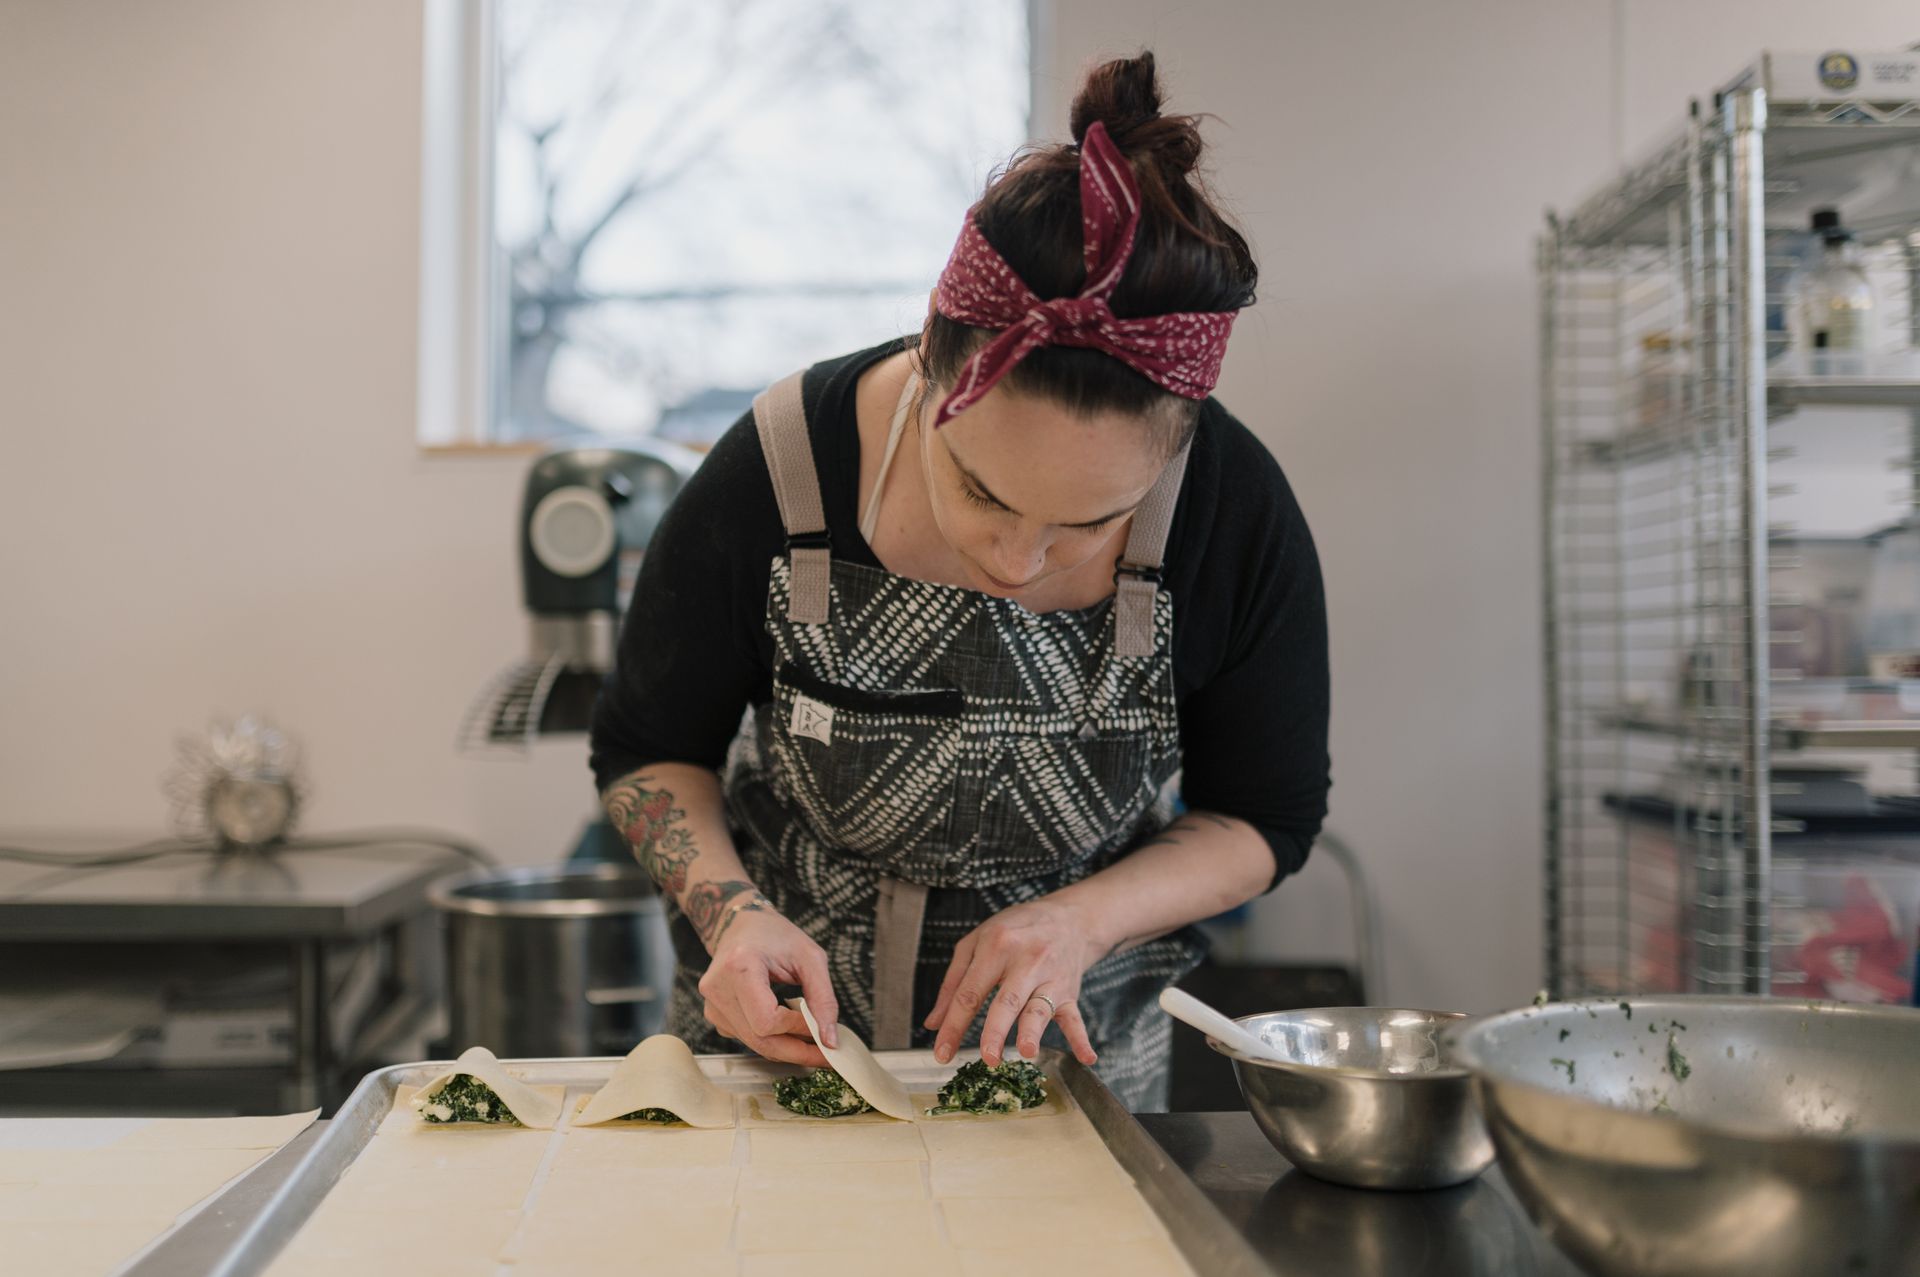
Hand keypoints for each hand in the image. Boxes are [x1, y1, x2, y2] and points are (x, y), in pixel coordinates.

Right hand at [695, 896, 839, 1066]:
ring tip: (812, 1041)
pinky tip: (787, 1029)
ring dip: (786, 1047)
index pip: (767, 1020)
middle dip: (796, 1052)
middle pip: (759, 1040)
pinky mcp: (714, 1014)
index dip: (798, 1029)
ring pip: (754, 1044)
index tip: (823, 1030)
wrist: (741, 924)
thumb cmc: (776, 935)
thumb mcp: (810, 957)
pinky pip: (747, 1038)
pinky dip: (771, 1039)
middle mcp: (718, 988)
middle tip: (826, 1056)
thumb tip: (830, 1040)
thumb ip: (823, 998)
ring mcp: (712, 1004)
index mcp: (739, 967)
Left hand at [925, 896, 1103, 1067]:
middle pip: (1007, 1000)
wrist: (1067, 917)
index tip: (942, 1053)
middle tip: (987, 1058)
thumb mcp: (976, 942)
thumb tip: (934, 1023)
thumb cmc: (1013, 931)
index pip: (970, 992)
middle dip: (996, 1030)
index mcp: (995, 947)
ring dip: (1034, 1030)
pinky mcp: (1070, 991)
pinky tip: (1086, 1058)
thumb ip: (953, 982)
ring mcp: (1050, 977)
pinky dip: (1081, 1038)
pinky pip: (1076, 1016)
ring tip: (1027, 1051)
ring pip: (1040, 1007)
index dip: (954, 1025)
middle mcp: (1025, 961)